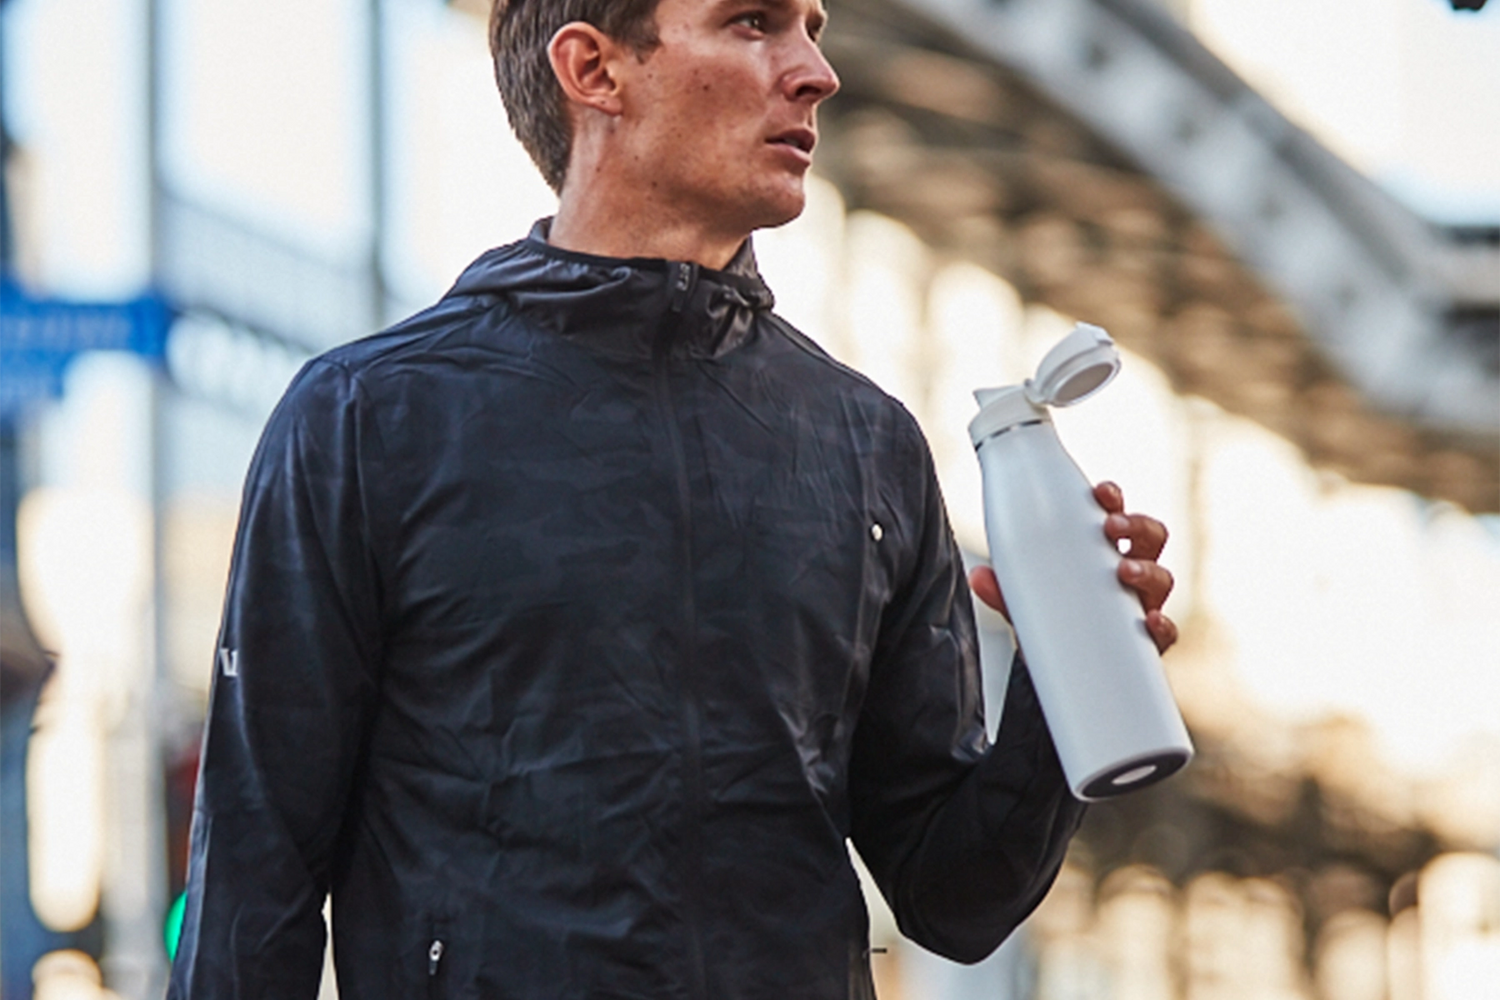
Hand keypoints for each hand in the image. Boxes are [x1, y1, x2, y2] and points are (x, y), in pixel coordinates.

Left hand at [967, 481, 1178, 653]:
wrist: (1063, 673)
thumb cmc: (1054, 622)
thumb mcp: (1026, 603)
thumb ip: (1005, 591)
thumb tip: (979, 576)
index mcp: (1103, 554)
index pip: (1117, 517)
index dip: (1114, 500)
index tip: (1101, 493)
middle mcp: (1130, 574)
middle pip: (1151, 537)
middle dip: (1136, 526)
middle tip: (1111, 528)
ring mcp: (1141, 606)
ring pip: (1162, 579)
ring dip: (1147, 570)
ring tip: (1123, 571)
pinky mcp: (1147, 643)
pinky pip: (1165, 632)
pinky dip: (1162, 625)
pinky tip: (1150, 621)